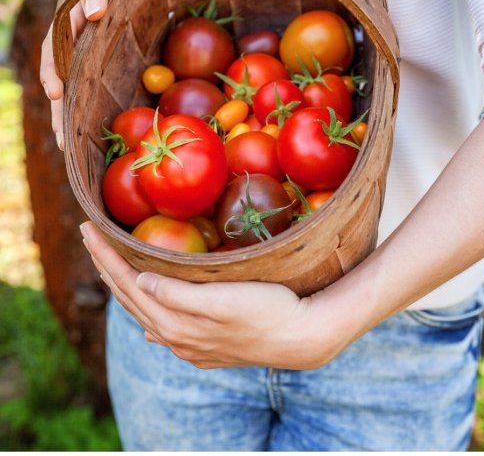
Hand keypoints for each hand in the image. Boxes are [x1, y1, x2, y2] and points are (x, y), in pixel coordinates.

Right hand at [40, 0, 107, 149]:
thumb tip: (96, 12)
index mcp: (61, 31)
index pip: (51, 55)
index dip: (52, 75)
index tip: (55, 92)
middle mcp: (63, 51)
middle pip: (56, 84)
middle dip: (57, 111)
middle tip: (61, 137)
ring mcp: (74, 63)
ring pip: (66, 94)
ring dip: (65, 119)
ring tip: (66, 146)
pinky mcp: (87, 71)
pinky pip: (82, 93)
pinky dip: (80, 112)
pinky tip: (83, 134)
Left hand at [79, 221, 350, 369]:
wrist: (303, 337)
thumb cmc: (269, 309)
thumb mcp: (224, 299)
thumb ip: (179, 294)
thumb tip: (141, 280)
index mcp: (174, 322)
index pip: (128, 283)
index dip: (106, 255)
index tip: (88, 227)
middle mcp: (176, 338)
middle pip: (130, 299)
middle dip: (108, 267)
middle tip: (91, 237)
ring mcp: (191, 346)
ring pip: (146, 314)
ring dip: (127, 289)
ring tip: (114, 267)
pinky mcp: (208, 348)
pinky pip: (166, 328)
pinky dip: (150, 312)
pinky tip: (151, 314)